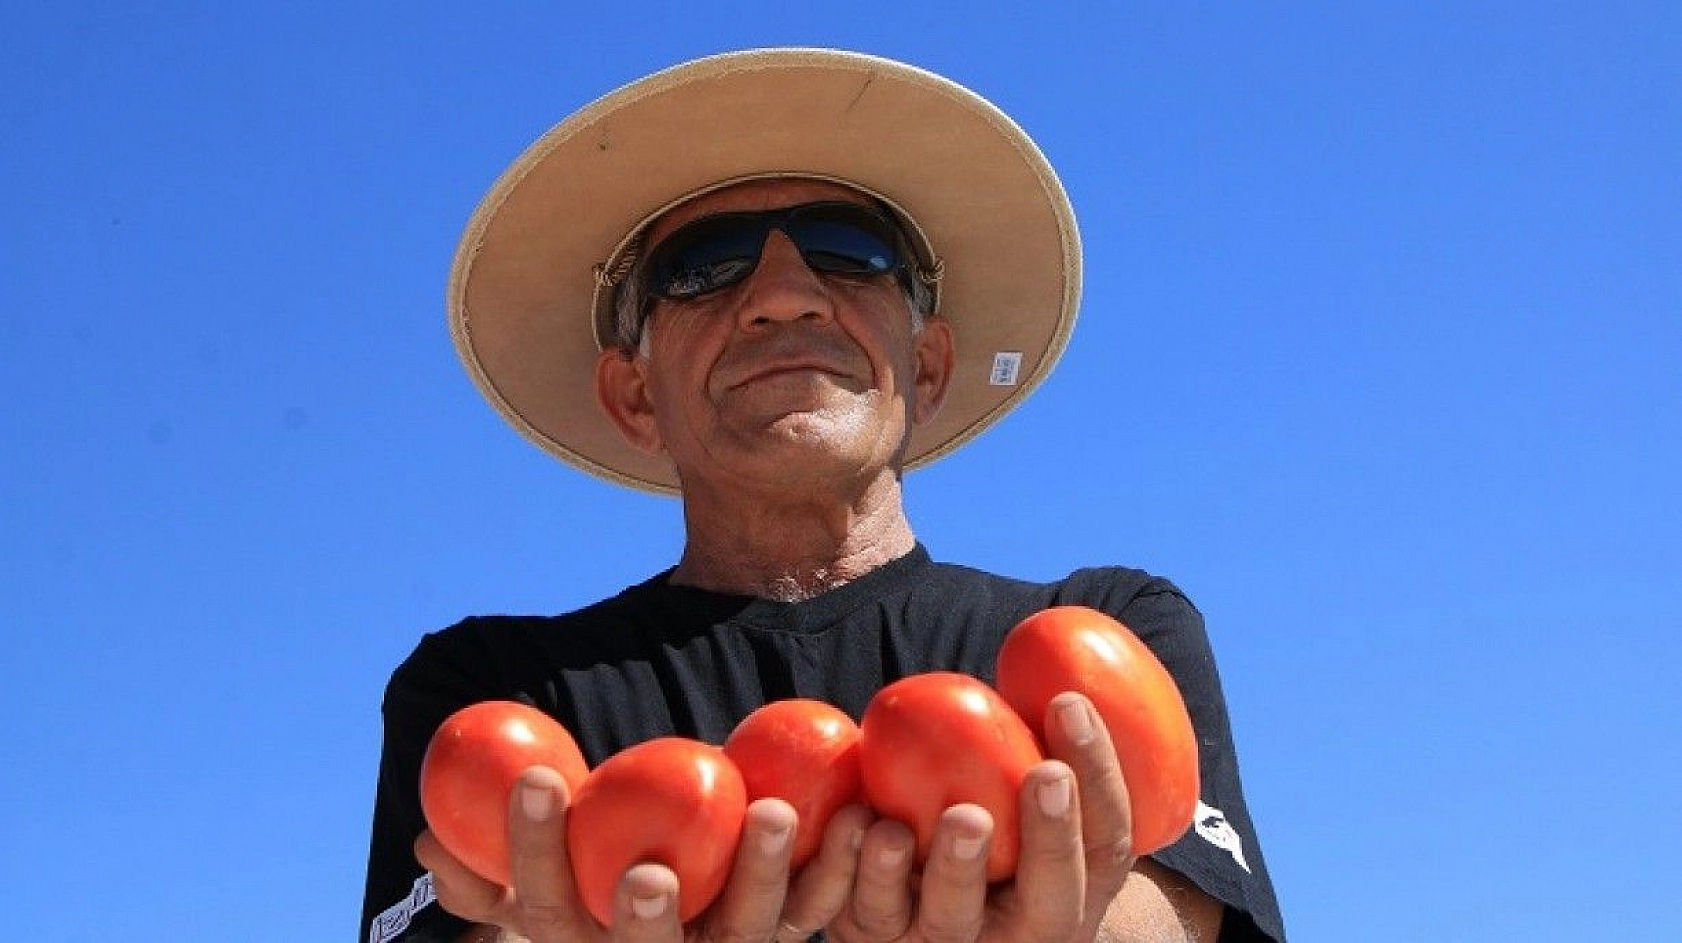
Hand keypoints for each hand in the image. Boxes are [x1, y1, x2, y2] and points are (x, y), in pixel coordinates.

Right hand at [416, 765, 874, 942]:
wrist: (696, 923)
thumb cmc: (597, 882)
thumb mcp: (542, 880)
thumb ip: (490, 864)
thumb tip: (430, 839)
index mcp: (585, 941)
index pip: (547, 905)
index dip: (533, 848)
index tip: (537, 776)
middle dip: (646, 920)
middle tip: (649, 870)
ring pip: (751, 930)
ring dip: (763, 876)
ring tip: (770, 811)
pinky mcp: (794, 927)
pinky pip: (823, 902)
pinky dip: (844, 862)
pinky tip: (862, 813)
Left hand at [823, 692, 1134, 942]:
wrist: (925, 918)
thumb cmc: (988, 829)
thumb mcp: (1026, 800)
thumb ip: (1034, 748)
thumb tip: (1051, 654)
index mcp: (1075, 893)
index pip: (1105, 842)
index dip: (1098, 774)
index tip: (1071, 702)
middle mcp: (1023, 934)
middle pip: (1047, 901)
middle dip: (1049, 838)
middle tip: (1039, 774)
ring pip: (951, 921)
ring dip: (948, 869)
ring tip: (945, 818)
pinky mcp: (880, 940)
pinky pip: (867, 913)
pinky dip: (858, 868)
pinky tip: (860, 818)